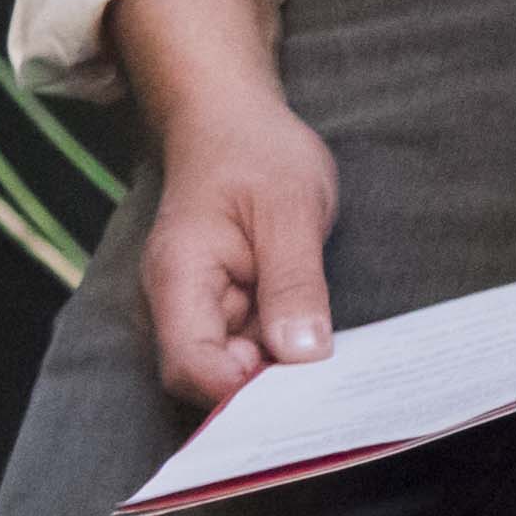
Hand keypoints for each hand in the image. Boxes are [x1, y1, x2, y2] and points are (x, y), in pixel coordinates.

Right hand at [112, 0, 336, 416]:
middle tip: (331, 393)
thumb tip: (301, 355)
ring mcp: (202, 307)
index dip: (237, 391)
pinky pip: (250, 346)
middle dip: (261, 394)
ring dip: (277, 375)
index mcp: (180, 279)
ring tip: (336, 377)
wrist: (232, 121)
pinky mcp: (228, 306)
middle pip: (207, 378)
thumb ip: (294, 282)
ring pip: (231, 368)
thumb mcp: (290, 208)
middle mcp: (179, 304)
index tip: (298, 394)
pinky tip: (324, 353)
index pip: (190, 363)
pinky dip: (282, 355)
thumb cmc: (256, 153)